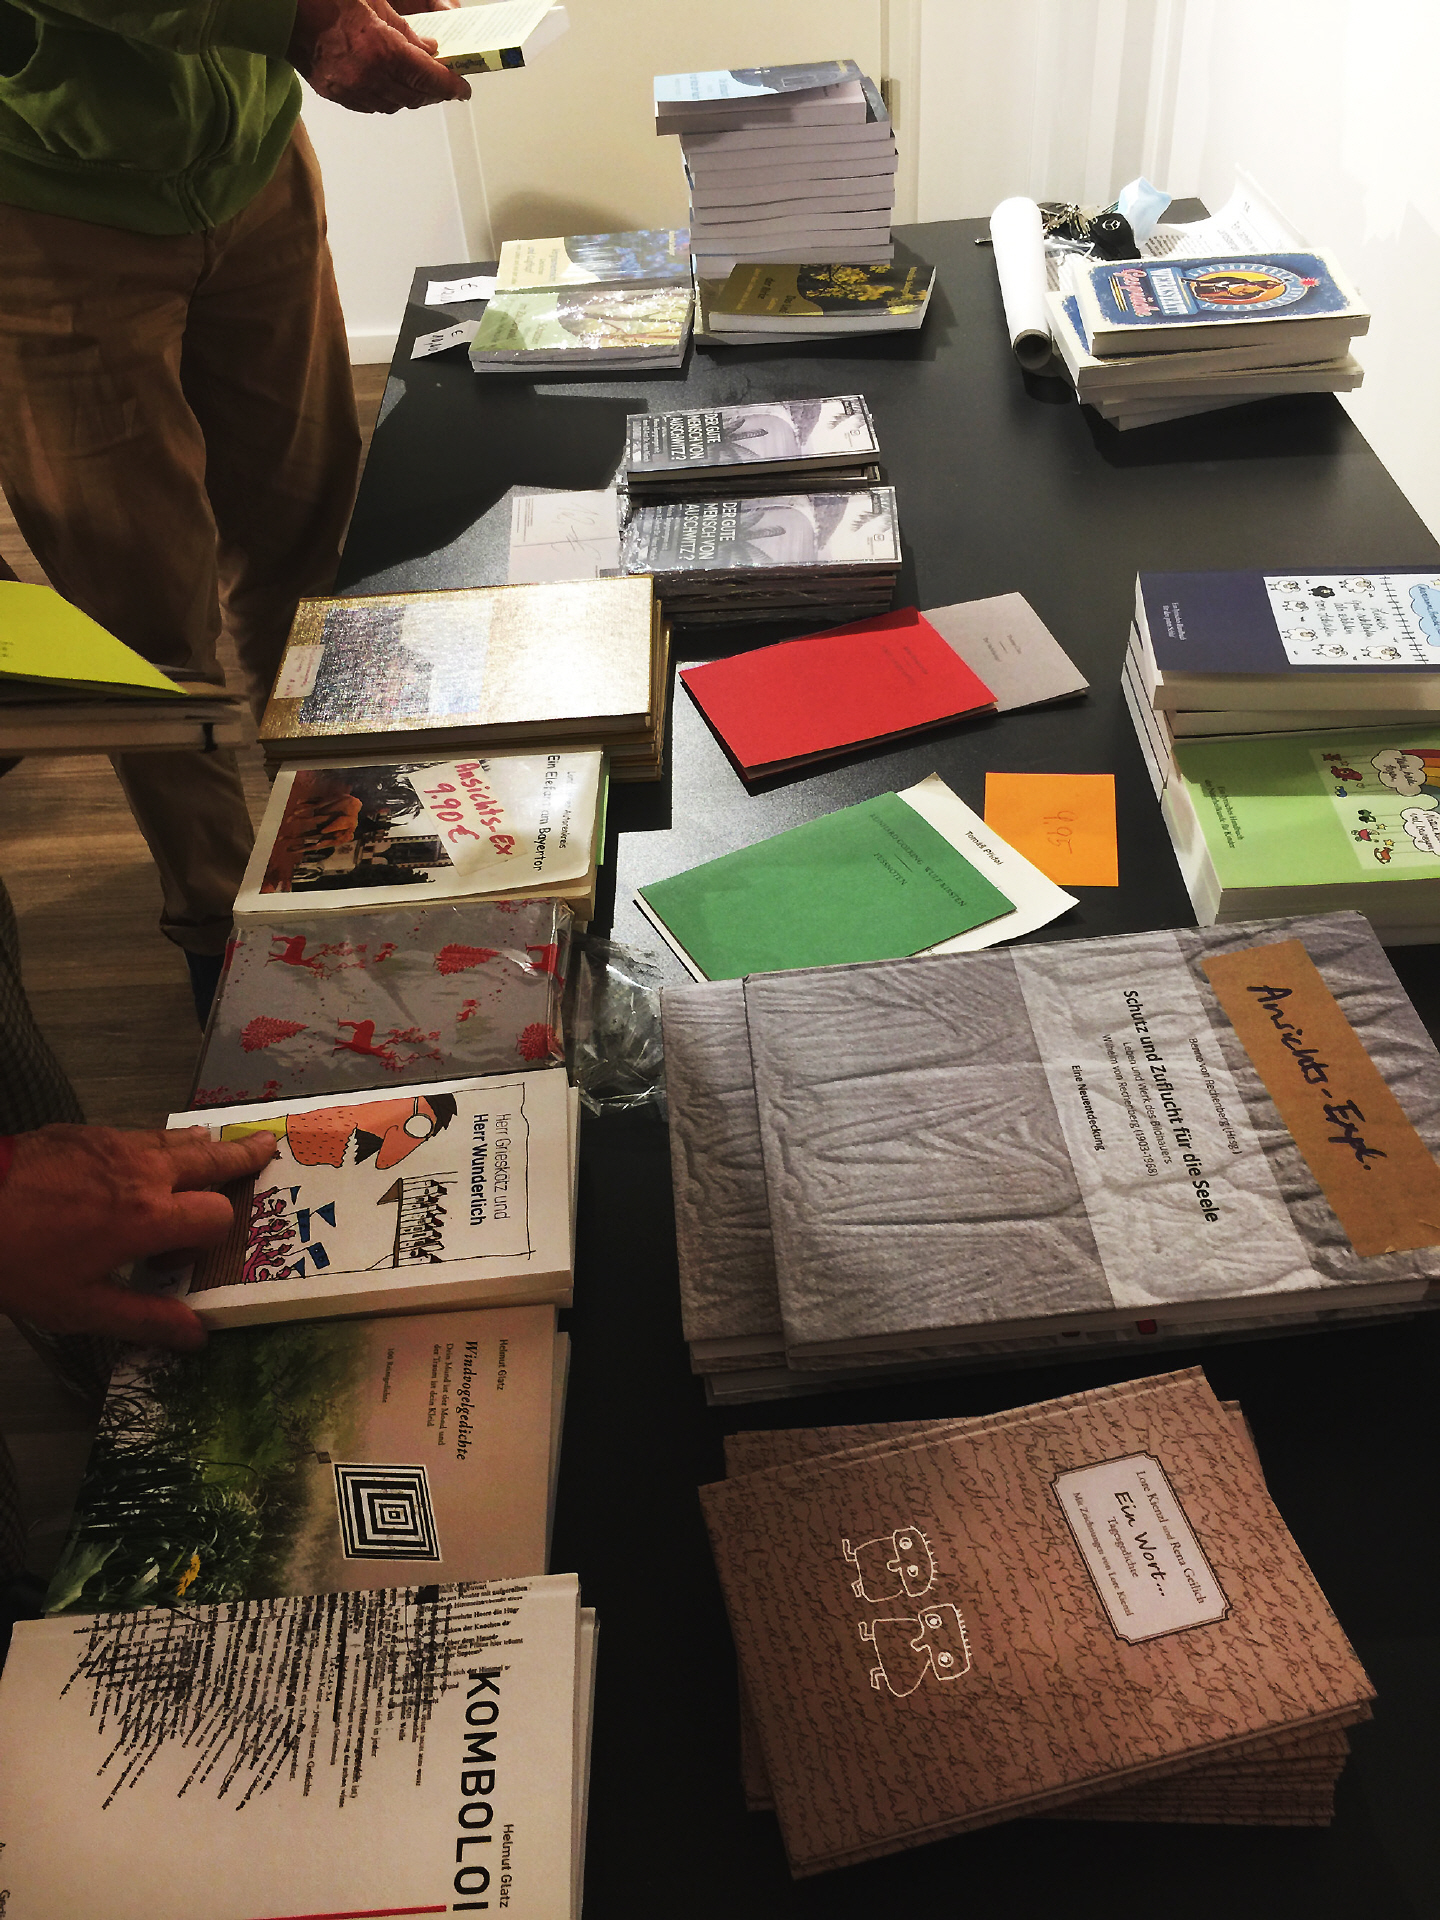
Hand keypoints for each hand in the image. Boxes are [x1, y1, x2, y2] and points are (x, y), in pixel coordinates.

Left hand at [0, 1125, 277, 1348]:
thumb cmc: (20, 1261)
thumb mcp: (78, 1306)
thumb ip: (144, 1318)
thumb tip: (198, 1338)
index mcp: (150, 1218)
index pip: (216, 1216)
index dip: (211, 1236)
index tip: (183, 1256)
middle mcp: (146, 1173)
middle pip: (213, 1159)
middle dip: (243, 1157)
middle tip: (268, 1147)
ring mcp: (117, 1145)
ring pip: (178, 1139)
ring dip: (203, 1147)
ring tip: (218, 1146)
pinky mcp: (89, 1130)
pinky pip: (141, 1133)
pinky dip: (161, 1141)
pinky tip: (150, 1151)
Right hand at [289, 0, 471, 111]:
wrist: (282, 11)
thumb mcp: (374, 3)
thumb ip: (405, 30)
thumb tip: (427, 49)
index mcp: (382, 49)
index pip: (429, 78)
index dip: (451, 86)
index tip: (463, 89)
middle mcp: (368, 75)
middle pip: (414, 96)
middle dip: (433, 92)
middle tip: (445, 85)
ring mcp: (351, 89)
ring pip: (394, 104)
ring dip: (411, 96)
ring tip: (419, 84)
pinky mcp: (337, 95)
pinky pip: (371, 105)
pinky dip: (387, 97)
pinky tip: (390, 85)